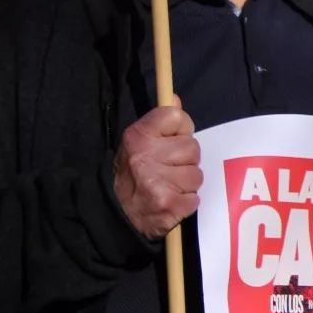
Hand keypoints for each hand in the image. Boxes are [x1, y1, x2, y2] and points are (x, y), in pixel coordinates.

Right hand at [113, 100, 200, 239]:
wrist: (115, 213)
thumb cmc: (131, 173)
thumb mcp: (138, 141)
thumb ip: (160, 122)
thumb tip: (175, 99)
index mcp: (138, 136)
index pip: (177, 116)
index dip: (181, 129)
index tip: (172, 140)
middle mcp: (146, 157)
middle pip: (192, 147)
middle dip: (185, 159)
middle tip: (168, 168)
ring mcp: (157, 183)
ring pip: (197, 174)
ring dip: (187, 182)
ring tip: (168, 185)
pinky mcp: (169, 206)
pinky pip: (195, 198)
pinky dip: (186, 202)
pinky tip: (170, 201)